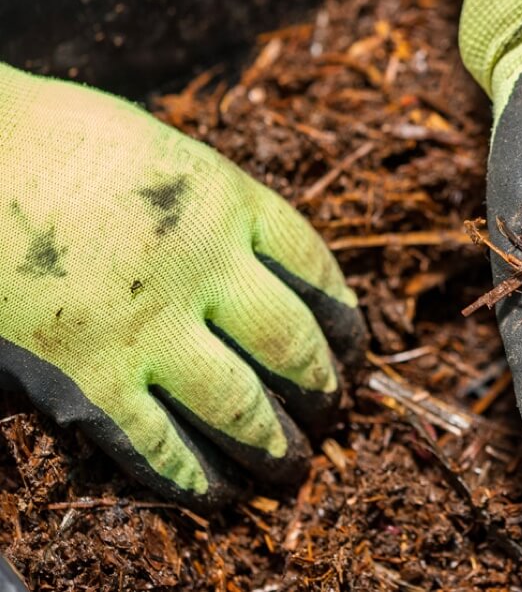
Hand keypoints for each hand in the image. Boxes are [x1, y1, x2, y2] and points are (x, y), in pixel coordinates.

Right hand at [0, 64, 367, 507]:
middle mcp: (204, 268)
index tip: (354, 346)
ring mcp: (148, 327)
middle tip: (331, 410)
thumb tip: (259, 264)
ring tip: (290, 463)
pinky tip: (214, 492)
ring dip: (273, 444)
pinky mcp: (88, 378)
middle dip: (321, 388)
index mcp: (228, 202)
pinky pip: (156, 445)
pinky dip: (192, 476)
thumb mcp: (164, 153)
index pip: (315, 270)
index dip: (344, 318)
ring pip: (240, 407)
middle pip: (291, 345)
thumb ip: (217, 209)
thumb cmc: (55, 141)